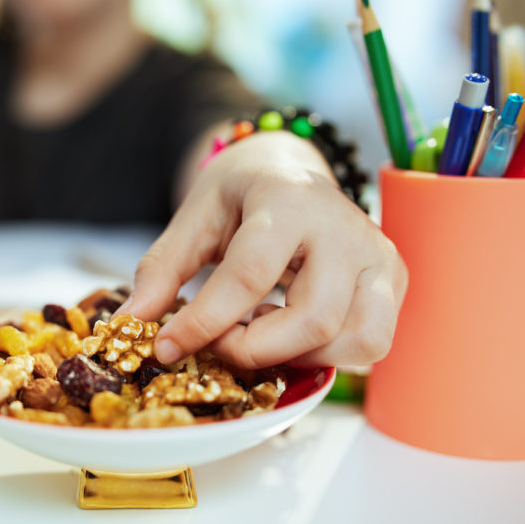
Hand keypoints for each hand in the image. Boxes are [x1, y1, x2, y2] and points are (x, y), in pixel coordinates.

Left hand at [120, 131, 406, 368]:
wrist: (291, 167)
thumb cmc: (241, 192)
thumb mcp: (194, 216)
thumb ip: (161, 269)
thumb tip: (130, 322)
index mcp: (289, 201)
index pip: (249, 274)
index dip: (204, 321)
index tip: (165, 346)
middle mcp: (345, 228)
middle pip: (314, 319)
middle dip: (255, 349)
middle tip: (218, 342)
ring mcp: (379, 255)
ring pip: (357, 340)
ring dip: (299, 356)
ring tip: (259, 330)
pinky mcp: (393, 279)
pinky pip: (372, 342)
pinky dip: (327, 354)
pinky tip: (288, 331)